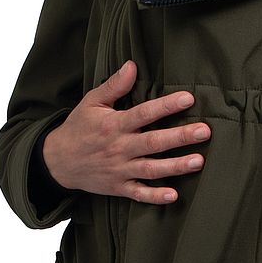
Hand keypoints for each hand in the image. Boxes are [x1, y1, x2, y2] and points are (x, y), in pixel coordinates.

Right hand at [42, 60, 210, 203]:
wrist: (57, 162)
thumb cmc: (79, 128)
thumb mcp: (91, 102)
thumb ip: (114, 85)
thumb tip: (132, 65)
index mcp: (113, 124)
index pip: (143, 113)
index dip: (166, 106)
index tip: (188, 98)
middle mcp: (119, 147)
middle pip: (153, 142)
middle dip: (180, 137)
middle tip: (204, 131)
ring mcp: (119, 169)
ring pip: (151, 168)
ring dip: (175, 166)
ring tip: (199, 161)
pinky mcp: (118, 187)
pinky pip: (139, 193)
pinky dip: (155, 196)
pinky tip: (173, 195)